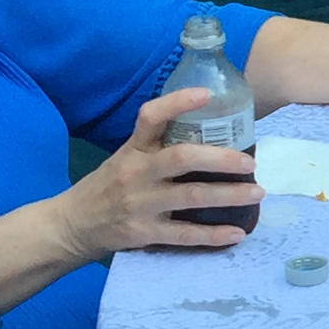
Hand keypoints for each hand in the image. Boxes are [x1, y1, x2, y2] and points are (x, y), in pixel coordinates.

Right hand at [55, 86, 258, 257]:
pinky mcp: (144, 232)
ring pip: (192, 197)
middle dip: (221, 159)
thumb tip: (210, 134)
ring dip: (229, 195)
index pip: (151, 117)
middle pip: (183, 158)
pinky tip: (237, 233)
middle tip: (250, 162)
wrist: (71, 225)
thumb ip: (157, 146)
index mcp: (133, 149)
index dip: (178, 102)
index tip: (207, 94)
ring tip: (257, 193)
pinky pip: (185, 234)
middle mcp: (137, 173)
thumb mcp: (124, 157)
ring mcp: (141, 204)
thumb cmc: (107, 187)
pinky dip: (213, 235)